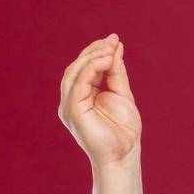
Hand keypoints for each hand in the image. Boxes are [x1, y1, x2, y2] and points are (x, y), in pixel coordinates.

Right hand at [58, 33, 141, 168]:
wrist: (125, 154)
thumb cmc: (123, 130)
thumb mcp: (122, 94)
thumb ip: (116, 72)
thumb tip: (115, 46)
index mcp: (81, 96)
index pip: (84, 68)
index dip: (97, 52)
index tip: (114, 39)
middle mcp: (71, 100)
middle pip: (77, 67)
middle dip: (95, 51)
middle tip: (112, 41)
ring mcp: (69, 106)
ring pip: (74, 72)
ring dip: (92, 57)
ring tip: (110, 48)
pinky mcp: (73, 111)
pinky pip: (78, 84)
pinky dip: (91, 68)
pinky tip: (106, 60)